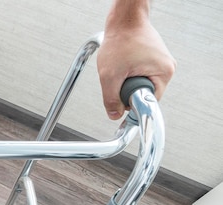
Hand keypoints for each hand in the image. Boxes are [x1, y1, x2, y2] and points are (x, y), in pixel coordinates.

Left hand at [97, 5, 175, 119]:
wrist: (124, 19)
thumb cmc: (121, 39)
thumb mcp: (110, 75)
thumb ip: (111, 98)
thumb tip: (114, 115)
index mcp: (163, 73)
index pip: (148, 102)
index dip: (131, 103)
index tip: (121, 100)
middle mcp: (166, 68)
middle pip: (143, 93)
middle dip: (127, 89)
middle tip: (119, 76)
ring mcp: (160, 63)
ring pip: (139, 84)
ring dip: (126, 80)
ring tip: (121, 66)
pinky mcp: (152, 59)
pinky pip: (138, 74)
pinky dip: (128, 72)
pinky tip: (124, 63)